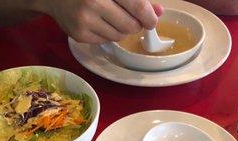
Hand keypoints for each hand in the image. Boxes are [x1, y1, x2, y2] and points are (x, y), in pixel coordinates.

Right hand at [42, 0, 162, 42]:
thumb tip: (158, 12)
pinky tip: (98, 22)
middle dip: (135, 24)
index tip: (152, 20)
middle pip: (131, 26)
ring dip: (121, 29)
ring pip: (119, 36)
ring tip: (110, 17)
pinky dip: (107, 33)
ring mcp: (85, 21)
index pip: (137, 7)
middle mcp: (93, 3)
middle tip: (129, 17)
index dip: (149, 16)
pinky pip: (106, 41)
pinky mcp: (79, 36)